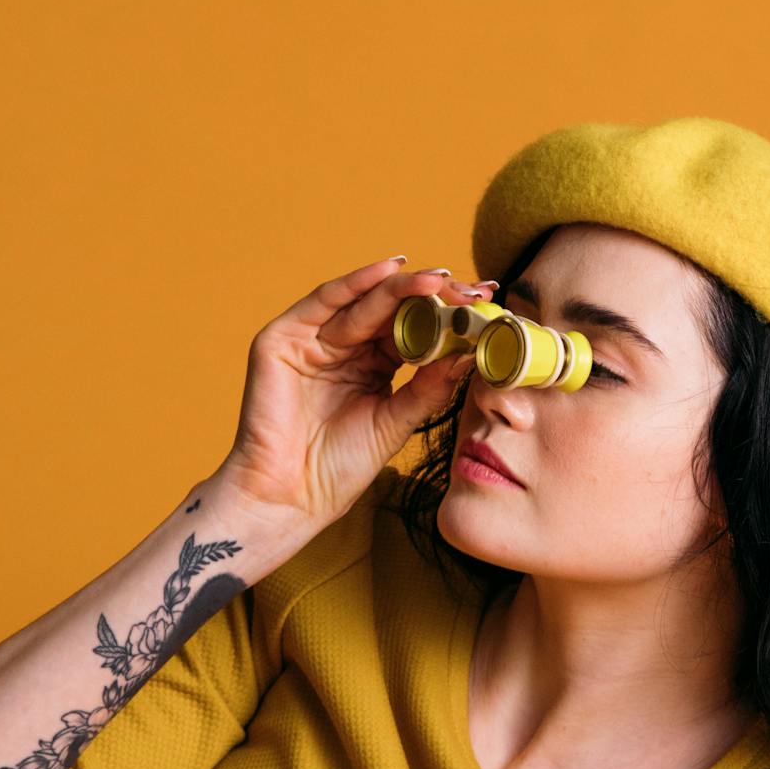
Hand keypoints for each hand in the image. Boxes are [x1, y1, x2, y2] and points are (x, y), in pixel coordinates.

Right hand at [218, 253, 491, 528]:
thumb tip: (469, 355)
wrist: (290, 497)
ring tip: (440, 280)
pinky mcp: (283, 337)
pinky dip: (357, 283)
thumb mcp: (396, 421)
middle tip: (471, 290)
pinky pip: (324, 301)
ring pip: (365, 301)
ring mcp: (311, 339)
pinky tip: (391, 271)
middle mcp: (343, 346)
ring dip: (404, 287)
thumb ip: (428, 386)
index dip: (448, 315)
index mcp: (373, 365)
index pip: (414, 327)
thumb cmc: (338, 468)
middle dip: (433, 295)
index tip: (486, 304)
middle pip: (392, 308)